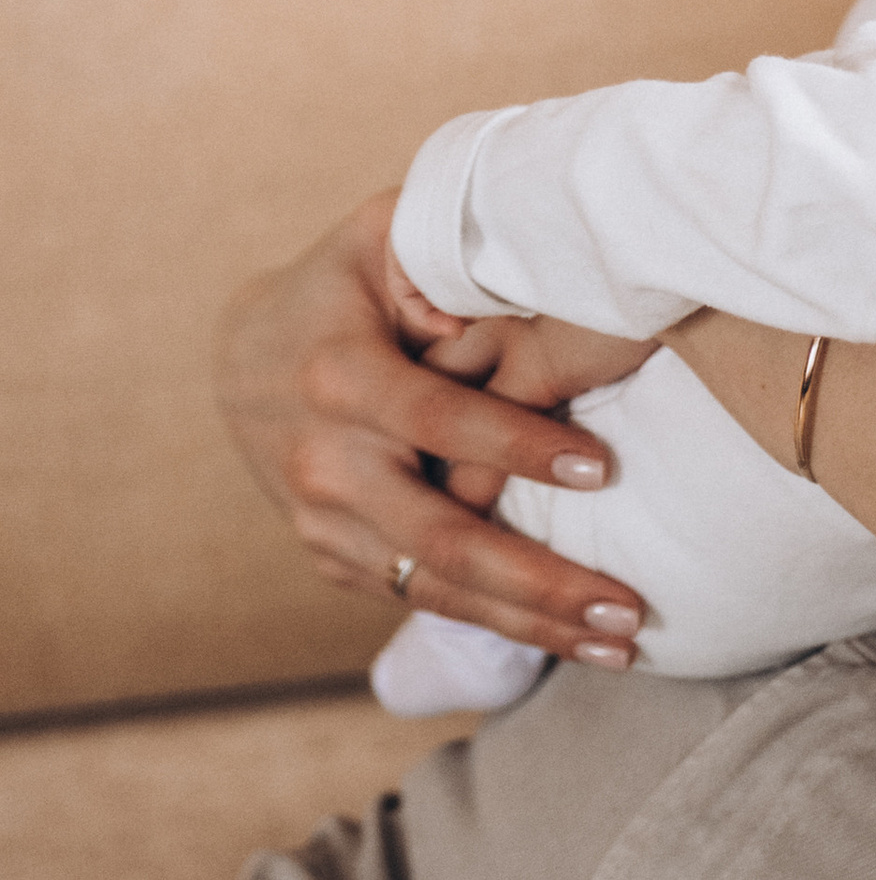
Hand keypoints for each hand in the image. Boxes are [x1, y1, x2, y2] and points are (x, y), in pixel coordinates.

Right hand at [215, 192, 651, 665]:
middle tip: (627, 607)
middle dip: (538, 579)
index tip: (603, 468)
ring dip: (530, 623)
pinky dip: (496, 624)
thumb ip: (434, 252)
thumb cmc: (342, 284)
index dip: (517, 447)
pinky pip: (418, 597)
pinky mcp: (332, 556)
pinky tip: (569, 637)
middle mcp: (326, 462)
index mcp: (340, 377)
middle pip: (440, 537)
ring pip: (434, 587)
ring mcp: (324, 521)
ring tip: (621, 644)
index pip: (438, 420)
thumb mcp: (379, 235)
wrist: (244, 357)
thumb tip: (489, 299)